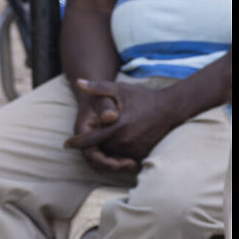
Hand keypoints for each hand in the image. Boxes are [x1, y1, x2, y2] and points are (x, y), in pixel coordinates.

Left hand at [67, 76, 184, 170]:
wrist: (171, 108)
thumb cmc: (143, 97)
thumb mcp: (120, 89)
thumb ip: (98, 87)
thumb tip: (78, 81)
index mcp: (116, 128)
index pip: (89, 141)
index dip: (76, 143)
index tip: (66, 144)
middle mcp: (125, 142)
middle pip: (100, 148)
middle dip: (93, 145)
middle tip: (86, 139)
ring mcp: (135, 150)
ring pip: (112, 153)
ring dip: (106, 148)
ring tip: (107, 137)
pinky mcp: (143, 154)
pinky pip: (125, 156)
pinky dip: (119, 151)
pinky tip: (119, 141)